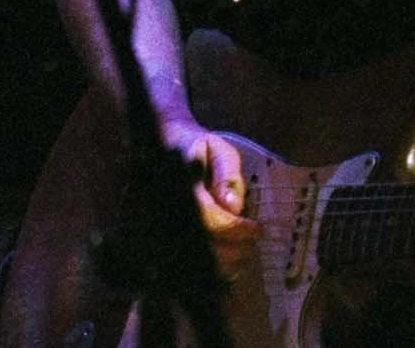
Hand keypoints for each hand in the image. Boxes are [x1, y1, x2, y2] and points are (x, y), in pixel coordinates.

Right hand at [159, 119, 259, 282]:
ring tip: (244, 252)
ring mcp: (159, 228)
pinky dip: (210, 268)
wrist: (167, 146)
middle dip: (234, 248)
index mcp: (181, 188)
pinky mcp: (160, 239)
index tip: (255, 229)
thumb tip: (233, 207)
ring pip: (193, 259)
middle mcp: (166, 211)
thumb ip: (228, 176)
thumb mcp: (219, 151)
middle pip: (203, 244)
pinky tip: (228, 262)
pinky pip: (184, 263)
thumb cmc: (197, 149)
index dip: (235, 229)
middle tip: (253, 242)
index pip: (209, 220)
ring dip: (224, 262)